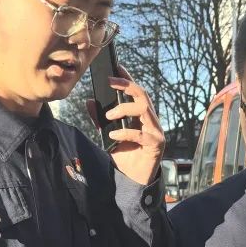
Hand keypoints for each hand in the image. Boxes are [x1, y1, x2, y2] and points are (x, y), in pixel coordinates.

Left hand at [87, 65, 164, 184]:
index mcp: (141, 116)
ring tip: (109, 115)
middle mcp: (150, 120)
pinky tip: (113, 135)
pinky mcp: (156, 144)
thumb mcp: (108, 135)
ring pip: (144, 109)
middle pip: (143, 95)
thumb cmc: (124, 156)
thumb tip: (89, 101)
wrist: (132, 179)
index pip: (136, 92)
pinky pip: (140, 133)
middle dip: (127, 85)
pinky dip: (125, 132)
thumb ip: (100, 119)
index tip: (117, 66)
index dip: (127, 78)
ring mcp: (155, 131)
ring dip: (124, 108)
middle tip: (110, 82)